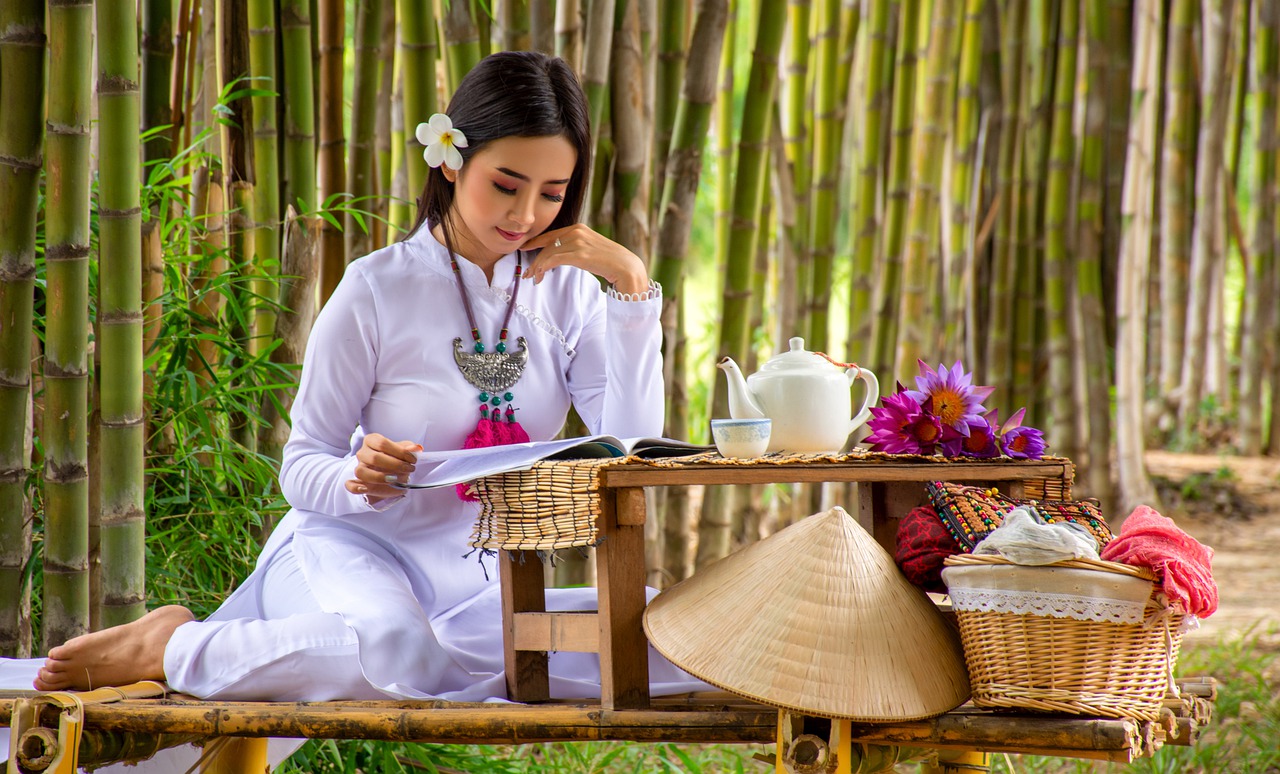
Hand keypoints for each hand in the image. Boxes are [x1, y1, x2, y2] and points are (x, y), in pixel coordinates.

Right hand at [345, 433, 421, 503]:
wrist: (388, 472)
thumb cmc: (394, 458)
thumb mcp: (402, 451)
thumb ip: (408, 449)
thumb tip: (415, 448)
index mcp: (372, 440)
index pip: (382, 443)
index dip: (399, 451)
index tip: (412, 459)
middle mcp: (363, 453)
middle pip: (374, 458)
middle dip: (395, 465)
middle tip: (409, 469)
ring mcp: (359, 467)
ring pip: (361, 471)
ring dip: (379, 477)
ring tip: (393, 480)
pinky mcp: (357, 482)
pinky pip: (350, 485)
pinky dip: (356, 487)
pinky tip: (365, 488)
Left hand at [521, 224, 649, 294]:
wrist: (627, 268)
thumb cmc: (611, 261)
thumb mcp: (591, 248)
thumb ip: (577, 247)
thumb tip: (562, 255)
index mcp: (579, 228)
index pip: (551, 235)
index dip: (535, 243)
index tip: (525, 249)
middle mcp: (577, 231)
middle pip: (547, 244)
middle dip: (535, 259)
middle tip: (528, 272)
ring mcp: (578, 242)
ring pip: (548, 253)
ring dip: (537, 267)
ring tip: (534, 278)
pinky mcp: (579, 255)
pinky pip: (553, 260)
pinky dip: (543, 268)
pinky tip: (541, 276)